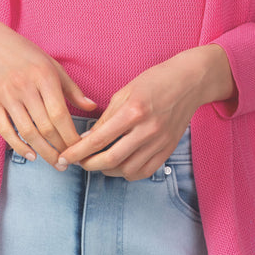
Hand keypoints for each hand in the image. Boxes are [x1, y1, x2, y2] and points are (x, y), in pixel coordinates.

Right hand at [0, 20, 96, 166]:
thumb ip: (71, 88)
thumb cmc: (25, 54)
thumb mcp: (51, 65)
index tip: (81, 149)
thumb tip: (93, 107)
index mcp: (44, 75)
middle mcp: (25, 86)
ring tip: (55, 163)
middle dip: (60, 148)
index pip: (60, 114)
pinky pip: (5, 131)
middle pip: (46, 127)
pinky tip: (31, 155)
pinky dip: (18, 146)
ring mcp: (7, 95)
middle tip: (69, 162)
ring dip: (43, 152)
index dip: (71, 136)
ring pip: (27, 132)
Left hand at [56, 44, 235, 180]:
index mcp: (133, 111)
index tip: (64, 158)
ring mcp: (160, 142)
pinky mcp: (168, 150)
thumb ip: (106, 118)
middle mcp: (147, 130)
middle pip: (110, 160)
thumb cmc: (154, 81)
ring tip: (99, 162)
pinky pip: (144, 172)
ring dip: (107, 170)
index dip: (77, 152)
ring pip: (126, 170)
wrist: (189, 82)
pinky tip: (120, 164)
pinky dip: (128, 173)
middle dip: (89, 165)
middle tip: (78, 162)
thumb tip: (87, 139)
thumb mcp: (124, 92)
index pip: (98, 140)